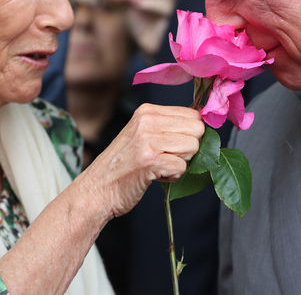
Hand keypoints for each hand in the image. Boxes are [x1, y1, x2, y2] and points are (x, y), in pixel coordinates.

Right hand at [82, 103, 203, 218]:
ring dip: (180, 163)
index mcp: (147, 111)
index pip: (193, 114)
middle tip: (166, 157)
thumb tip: (203, 126)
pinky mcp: (150, 161)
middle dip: (188, 149)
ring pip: (193, 148)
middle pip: (197, 130)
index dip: (191, 134)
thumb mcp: (142, 134)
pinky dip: (172, 176)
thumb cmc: (123, 165)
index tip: (174, 145)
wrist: (96, 189)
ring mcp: (148, 140)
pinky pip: (182, 167)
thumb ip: (168, 126)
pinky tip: (154, 176)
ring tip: (158, 166)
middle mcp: (148, 121)